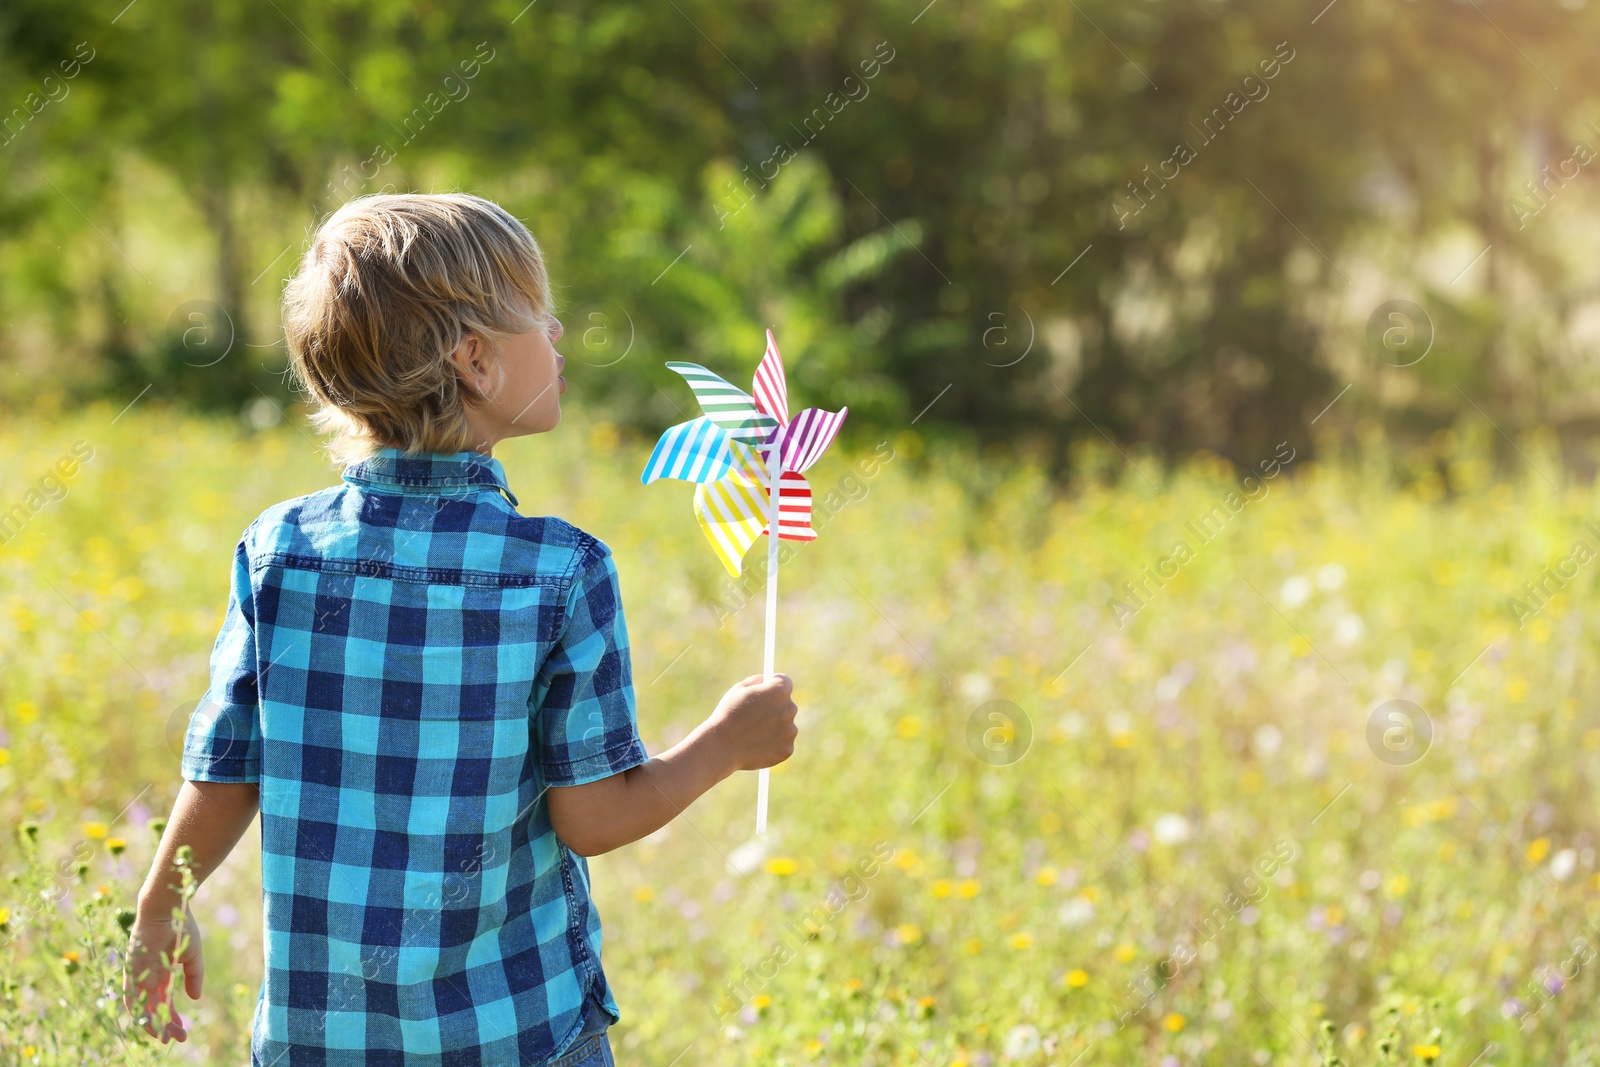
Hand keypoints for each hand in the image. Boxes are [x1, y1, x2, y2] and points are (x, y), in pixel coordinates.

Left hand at [123, 909, 202, 1043]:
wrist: (167, 909)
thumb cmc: (181, 927)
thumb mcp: (193, 956)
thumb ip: (194, 977)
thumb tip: (195, 998)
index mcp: (162, 972)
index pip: (165, 1001)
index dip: (172, 1017)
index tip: (184, 1031)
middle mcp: (148, 977)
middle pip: (153, 1008)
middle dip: (165, 1024)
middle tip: (178, 1038)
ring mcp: (139, 976)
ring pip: (142, 1007)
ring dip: (152, 1023)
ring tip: (165, 1037)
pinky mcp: (132, 972)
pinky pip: (132, 998)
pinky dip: (140, 1012)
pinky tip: (152, 1023)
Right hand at [707, 673, 797, 770]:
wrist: (722, 747)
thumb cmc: (728, 715)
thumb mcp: (738, 690)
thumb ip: (756, 681)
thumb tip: (767, 681)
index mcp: (779, 691)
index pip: (785, 682)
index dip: (774, 684)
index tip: (767, 689)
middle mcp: (789, 709)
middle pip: (786, 704)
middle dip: (774, 707)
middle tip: (755, 715)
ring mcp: (790, 731)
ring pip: (785, 725)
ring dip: (774, 727)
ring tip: (752, 733)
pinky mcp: (787, 749)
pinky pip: (783, 743)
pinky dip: (773, 745)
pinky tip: (756, 746)